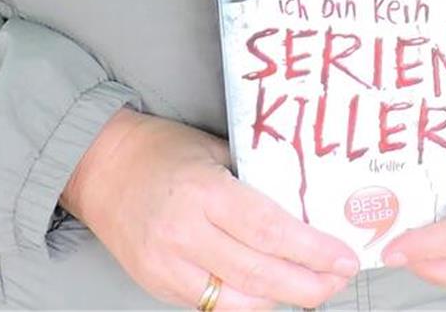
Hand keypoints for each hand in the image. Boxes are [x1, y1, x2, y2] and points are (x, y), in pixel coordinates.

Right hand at [61, 108, 358, 308]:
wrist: (100, 167)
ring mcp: (167, 266)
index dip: (312, 250)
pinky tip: (273, 294)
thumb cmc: (164, 150)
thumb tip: (307, 204)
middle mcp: (184, 234)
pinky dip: (247, 303)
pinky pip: (211, 305)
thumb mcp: (215, 150)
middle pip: (258, 273)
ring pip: (237, 301)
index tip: (344, 256)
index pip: (269, 230)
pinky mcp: (156, 284)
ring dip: (281, 300)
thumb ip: (254, 178)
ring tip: (315, 289)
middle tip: (340, 279)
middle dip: (307, 284)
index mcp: (204, 192)